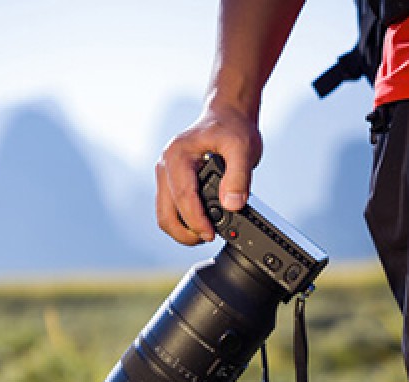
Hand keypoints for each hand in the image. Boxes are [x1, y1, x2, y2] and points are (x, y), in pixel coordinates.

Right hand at [155, 103, 262, 245]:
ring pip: (165, 216)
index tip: (211, 235)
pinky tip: (202, 224)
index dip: (196, 221)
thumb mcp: (243, 148)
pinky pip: (170, 211)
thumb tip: (232, 205)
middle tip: (208, 237)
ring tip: (206, 233)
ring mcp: (166, 176)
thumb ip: (239, 177)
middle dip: (186, 232)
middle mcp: (165, 166)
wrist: (227, 116)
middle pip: (166, 214)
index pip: (183, 198)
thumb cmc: (232, 128)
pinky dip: (184, 223)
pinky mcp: (170, 184)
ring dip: (183, 231)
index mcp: (177, 156)